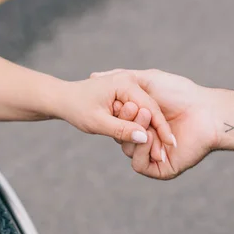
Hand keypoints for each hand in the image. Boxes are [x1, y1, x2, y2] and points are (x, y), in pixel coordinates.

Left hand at [58, 71, 175, 145]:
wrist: (63, 98)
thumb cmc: (76, 108)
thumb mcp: (98, 122)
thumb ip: (121, 129)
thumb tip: (143, 138)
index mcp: (125, 83)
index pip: (150, 108)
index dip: (161, 128)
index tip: (170, 146)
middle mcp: (130, 81)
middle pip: (152, 109)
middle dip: (159, 131)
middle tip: (168, 152)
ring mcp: (129, 87)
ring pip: (147, 111)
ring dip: (153, 130)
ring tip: (162, 151)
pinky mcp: (126, 94)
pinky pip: (140, 111)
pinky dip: (143, 125)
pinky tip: (149, 141)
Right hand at [92, 69, 218, 178]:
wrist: (207, 112)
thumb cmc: (181, 93)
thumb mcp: (147, 80)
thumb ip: (122, 77)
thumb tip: (93, 76)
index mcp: (141, 122)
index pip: (118, 123)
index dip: (116, 114)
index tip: (119, 101)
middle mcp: (146, 138)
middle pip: (120, 137)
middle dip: (125, 124)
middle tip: (133, 110)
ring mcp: (153, 154)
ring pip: (128, 151)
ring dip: (135, 136)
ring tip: (148, 123)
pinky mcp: (160, 168)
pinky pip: (139, 165)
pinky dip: (141, 151)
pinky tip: (150, 138)